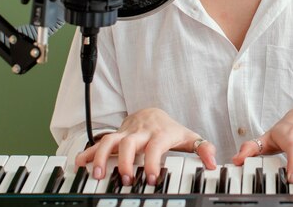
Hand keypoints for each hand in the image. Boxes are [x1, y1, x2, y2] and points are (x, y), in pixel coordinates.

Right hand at [75, 108, 215, 184]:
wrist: (152, 112)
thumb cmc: (170, 130)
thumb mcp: (188, 137)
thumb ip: (202, 149)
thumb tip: (213, 163)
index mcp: (159, 133)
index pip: (155, 146)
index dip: (153, 161)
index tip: (152, 179)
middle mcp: (140, 132)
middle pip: (129, 143)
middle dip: (126, 162)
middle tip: (127, 180)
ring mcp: (126, 133)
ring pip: (110, 140)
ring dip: (102, 157)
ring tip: (99, 175)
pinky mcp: (115, 135)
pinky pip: (98, 142)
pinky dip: (88, 152)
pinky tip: (80, 163)